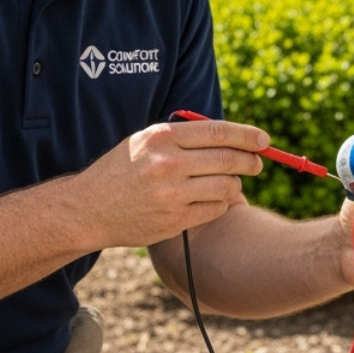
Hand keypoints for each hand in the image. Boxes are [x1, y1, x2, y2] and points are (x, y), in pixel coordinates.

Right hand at [78, 118, 265, 248]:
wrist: (89, 208)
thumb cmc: (122, 171)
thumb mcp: (145, 142)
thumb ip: (183, 138)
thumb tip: (231, 138)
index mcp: (162, 138)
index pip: (218, 132)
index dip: (247, 136)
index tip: (263, 141)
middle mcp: (168, 163)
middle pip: (228, 159)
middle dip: (250, 162)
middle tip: (256, 164)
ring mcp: (172, 194)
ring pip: (227, 187)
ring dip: (235, 185)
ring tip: (229, 184)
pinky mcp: (175, 220)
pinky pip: (215, 209)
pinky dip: (220, 204)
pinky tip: (212, 201)